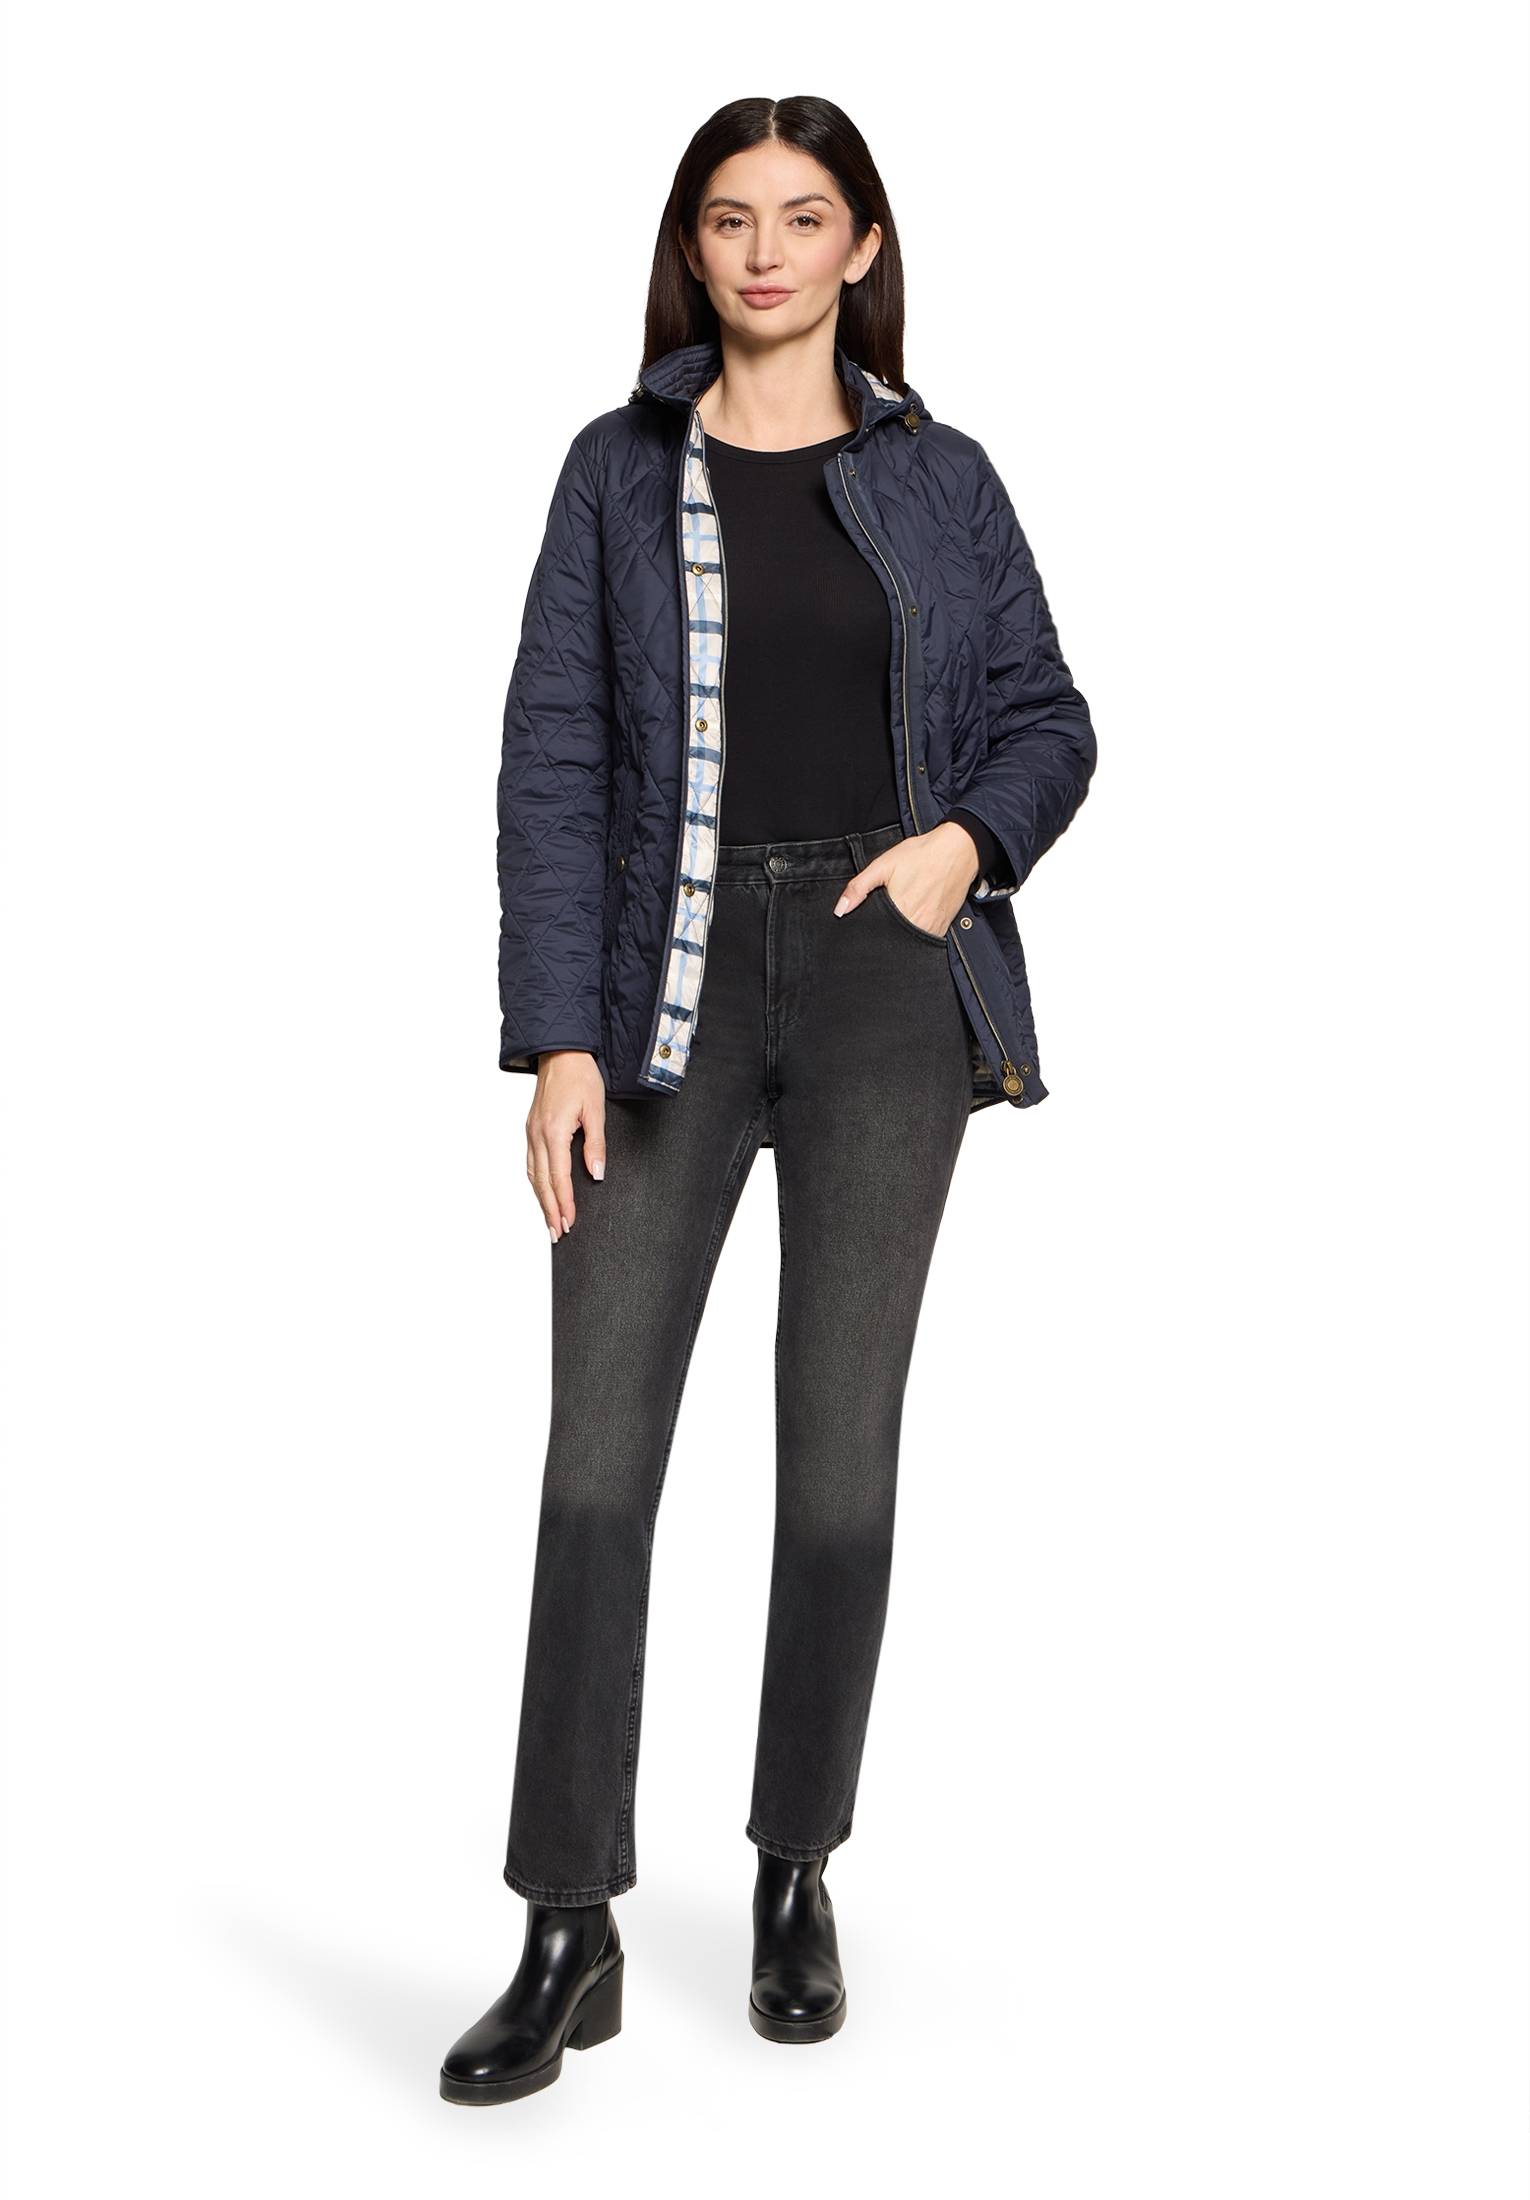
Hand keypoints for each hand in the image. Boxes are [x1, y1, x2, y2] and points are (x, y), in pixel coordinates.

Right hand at [526, 1050, 605, 1241]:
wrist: (561, 1052)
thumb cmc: (580, 1077)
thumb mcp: (596, 1111)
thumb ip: (596, 1145)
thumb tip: (597, 1175)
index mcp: (553, 1131)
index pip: (558, 1177)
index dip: (565, 1203)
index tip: (570, 1223)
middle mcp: (537, 1135)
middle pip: (541, 1182)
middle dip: (550, 1210)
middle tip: (557, 1234)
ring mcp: (530, 1132)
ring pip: (532, 1175)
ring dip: (540, 1200)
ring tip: (549, 1221)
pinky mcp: (530, 1129)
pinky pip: (529, 1162)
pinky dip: (535, 1182)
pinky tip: (541, 1192)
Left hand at [833, 820, 979, 937]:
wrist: (959, 850)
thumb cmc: (921, 855)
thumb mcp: (884, 865)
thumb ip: (859, 888)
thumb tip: (840, 910)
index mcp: (899, 911)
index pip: (876, 935)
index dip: (867, 935)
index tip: (862, 932)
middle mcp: (917, 925)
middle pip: (892, 942)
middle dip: (883, 937)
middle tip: (879, 925)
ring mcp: (932, 928)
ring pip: (909, 944)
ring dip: (900, 939)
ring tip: (895, 924)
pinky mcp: (943, 927)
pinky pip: (925, 940)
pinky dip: (916, 936)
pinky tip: (910, 923)